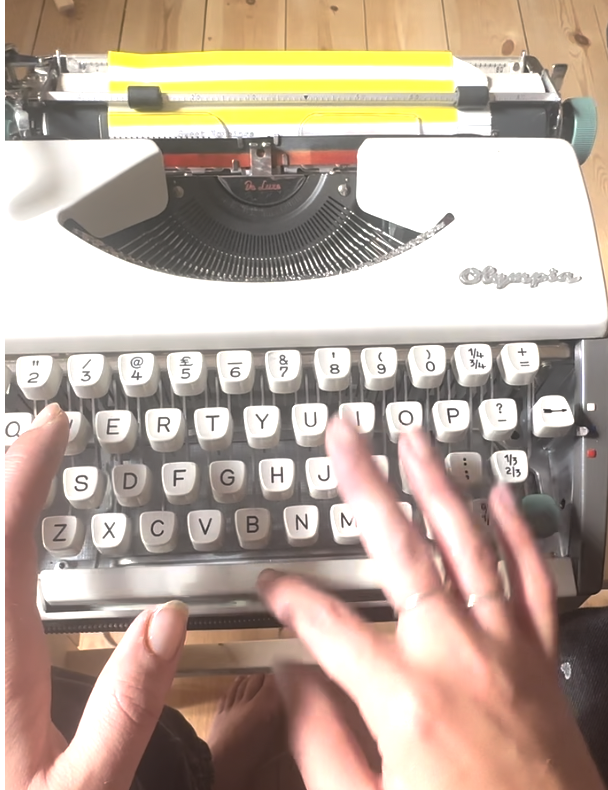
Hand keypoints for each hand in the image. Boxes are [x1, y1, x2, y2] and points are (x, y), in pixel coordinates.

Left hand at [5, 403, 187, 789]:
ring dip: (1, 511)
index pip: (6, 547)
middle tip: (40, 434)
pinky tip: (14, 546)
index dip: (25, 476)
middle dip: (5, 476)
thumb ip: (128, 704)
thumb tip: (167, 616)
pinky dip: (1, 546)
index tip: (51, 427)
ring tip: (27, 468)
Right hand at [258, 419, 605, 789]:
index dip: (289, 598)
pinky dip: (518, 532)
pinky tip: (501, 495)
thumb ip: (319, 742)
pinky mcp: (539, 656)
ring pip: (468, 545)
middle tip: (345, 439)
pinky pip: (532, 578)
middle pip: (399, 550)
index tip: (271, 586)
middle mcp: (456, 656)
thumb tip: (290, 680)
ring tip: (414, 442)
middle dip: (364, 487)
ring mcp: (504, 648)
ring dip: (438, 487)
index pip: (326, 625)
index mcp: (405, 699)